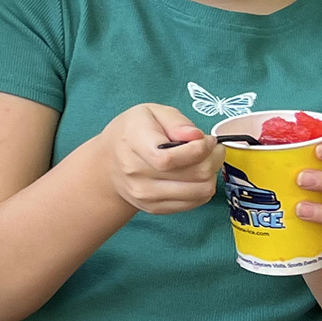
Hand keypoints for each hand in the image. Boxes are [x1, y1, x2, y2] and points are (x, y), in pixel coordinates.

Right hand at [99, 103, 221, 214]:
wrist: (108, 163)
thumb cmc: (132, 132)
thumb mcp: (150, 112)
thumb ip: (175, 121)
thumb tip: (195, 136)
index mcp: (132, 143)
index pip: (168, 158)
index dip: (198, 150)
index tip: (206, 139)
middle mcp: (135, 173)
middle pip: (193, 174)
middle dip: (213, 158)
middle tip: (212, 148)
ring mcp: (144, 194)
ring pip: (201, 191)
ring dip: (212, 174)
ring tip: (205, 161)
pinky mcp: (154, 208)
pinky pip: (196, 202)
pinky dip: (203, 188)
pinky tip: (195, 175)